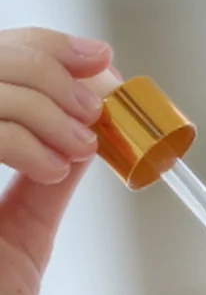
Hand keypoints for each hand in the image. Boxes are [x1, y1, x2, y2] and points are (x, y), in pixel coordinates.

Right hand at [0, 27, 113, 294]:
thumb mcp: (18, 244)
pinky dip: (16, 135)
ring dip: (40, 100)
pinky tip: (57, 164)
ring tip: (81, 144)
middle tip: (98, 99)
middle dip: (45, 66)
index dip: (39, 51)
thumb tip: (87, 132)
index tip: (98, 59)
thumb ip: (39, 186)